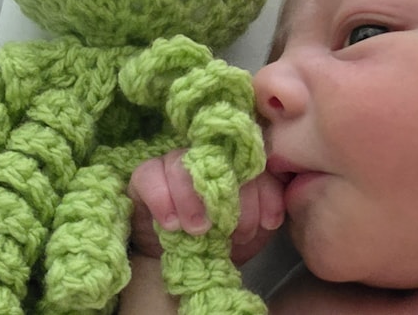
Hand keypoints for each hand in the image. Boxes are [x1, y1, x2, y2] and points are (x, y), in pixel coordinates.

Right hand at [128, 149, 284, 265]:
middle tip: (233, 232)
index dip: (265, 192)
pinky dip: (162, 199)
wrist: (183, 261)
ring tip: (199, 230)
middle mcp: (207, 155)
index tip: (268, 224)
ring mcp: (174, 161)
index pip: (255, 162)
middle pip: (221, 158)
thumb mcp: (250, 232)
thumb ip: (264, 214)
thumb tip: (272, 215)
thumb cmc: (223, 241)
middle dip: (233, 198)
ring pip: (183, 162)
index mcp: (238, 164)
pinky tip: (171, 224)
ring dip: (194, 198)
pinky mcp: (145, 175)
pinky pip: (149, 174)